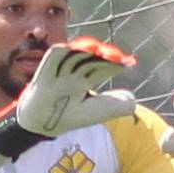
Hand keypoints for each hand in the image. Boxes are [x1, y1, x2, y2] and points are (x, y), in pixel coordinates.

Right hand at [0, 36, 137, 156]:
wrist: (40, 125)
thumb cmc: (69, 117)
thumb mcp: (98, 113)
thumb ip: (117, 106)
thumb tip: (132, 96)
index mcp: (86, 79)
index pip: (102, 66)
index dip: (116, 63)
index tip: (130, 63)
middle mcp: (74, 72)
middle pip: (90, 58)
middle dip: (103, 55)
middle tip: (116, 56)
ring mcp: (60, 72)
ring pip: (73, 54)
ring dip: (86, 48)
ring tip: (98, 49)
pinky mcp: (45, 74)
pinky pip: (52, 57)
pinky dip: (62, 51)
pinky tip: (73, 47)